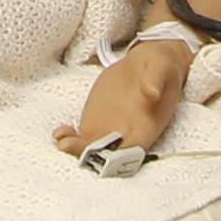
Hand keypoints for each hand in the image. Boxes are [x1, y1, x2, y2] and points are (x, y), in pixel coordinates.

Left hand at [56, 35, 189, 158]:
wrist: (146, 63)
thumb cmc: (159, 65)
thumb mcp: (160, 65)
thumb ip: (156, 78)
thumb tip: (152, 92)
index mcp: (147, 126)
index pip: (133, 150)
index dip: (117, 158)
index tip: (100, 153)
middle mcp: (128, 132)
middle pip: (108, 155)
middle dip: (88, 155)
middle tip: (69, 145)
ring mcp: (110, 128)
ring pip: (92, 148)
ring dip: (75, 148)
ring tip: (61, 137)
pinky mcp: (97, 120)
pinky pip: (83, 136)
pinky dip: (71, 138)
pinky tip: (60, 131)